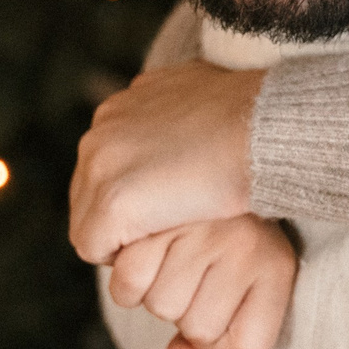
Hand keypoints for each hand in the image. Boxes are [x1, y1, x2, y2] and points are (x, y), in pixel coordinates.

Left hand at [71, 62, 264, 264]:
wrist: (261, 129)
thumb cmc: (249, 117)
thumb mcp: (200, 93)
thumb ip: (175, 107)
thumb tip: (182, 113)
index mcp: (119, 109)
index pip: (103, 164)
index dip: (131, 191)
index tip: (159, 205)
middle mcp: (100, 134)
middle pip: (88, 194)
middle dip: (120, 215)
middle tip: (159, 230)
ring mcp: (101, 167)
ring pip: (87, 223)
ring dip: (119, 237)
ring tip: (161, 244)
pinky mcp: (113, 203)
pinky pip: (94, 247)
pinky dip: (120, 256)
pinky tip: (157, 251)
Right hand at [105, 215, 296, 348]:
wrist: (217, 164)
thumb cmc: (230, 240)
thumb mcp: (248, 290)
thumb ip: (216, 341)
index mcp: (275, 265)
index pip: (249, 345)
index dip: (224, 344)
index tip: (222, 312)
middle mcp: (246, 245)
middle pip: (198, 329)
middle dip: (188, 313)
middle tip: (192, 274)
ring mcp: (202, 228)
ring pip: (161, 306)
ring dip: (157, 295)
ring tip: (169, 259)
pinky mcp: (155, 216)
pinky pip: (128, 278)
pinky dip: (128, 275)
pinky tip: (142, 248)